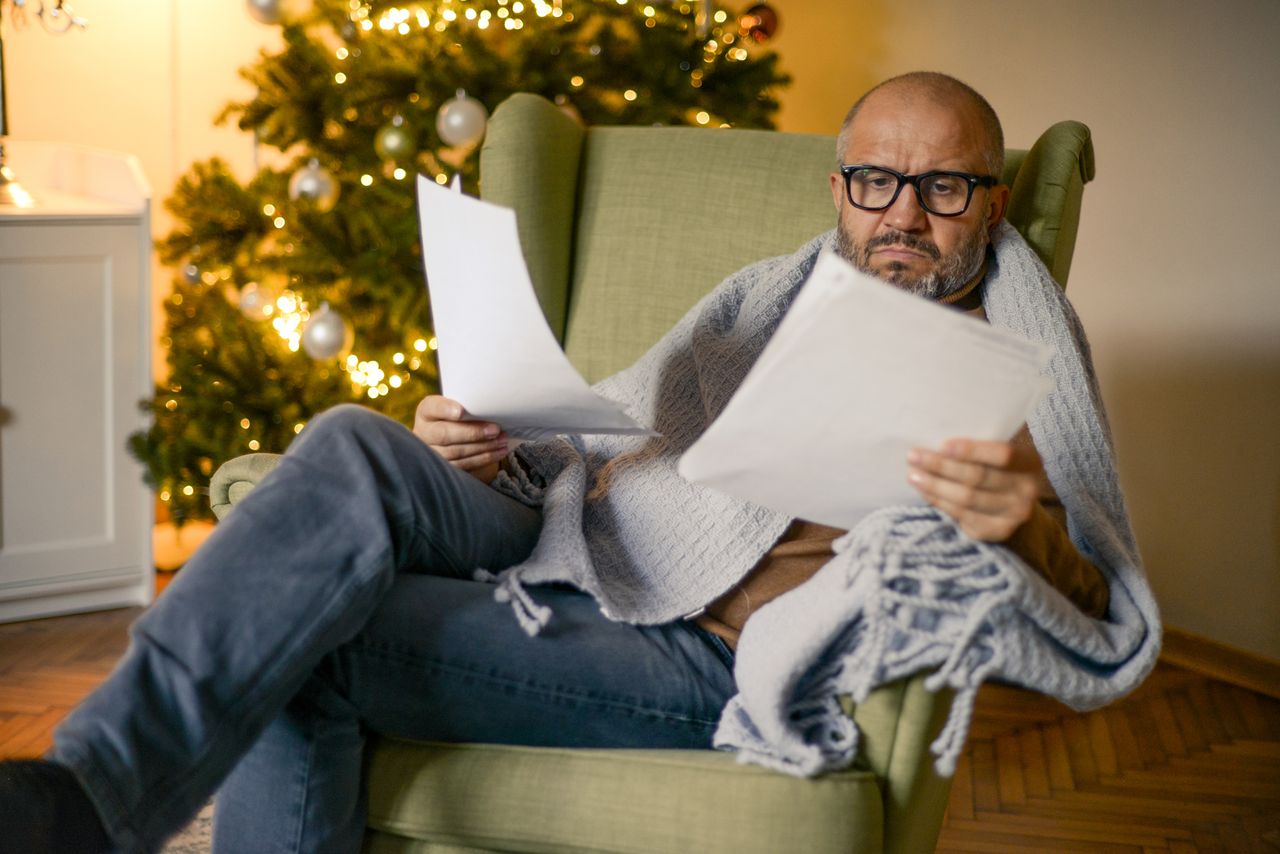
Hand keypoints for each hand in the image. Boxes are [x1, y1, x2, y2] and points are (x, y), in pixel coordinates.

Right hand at [413, 395, 507, 482]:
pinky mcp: (444, 468)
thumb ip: (467, 405)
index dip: (446, 410)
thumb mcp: (458, 405)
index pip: (432, 408)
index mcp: (426, 411)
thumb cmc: (458, 416)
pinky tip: (498, 452)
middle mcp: (423, 433)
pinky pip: (463, 465)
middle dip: (472, 433)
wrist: (453, 433)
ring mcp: (431, 453)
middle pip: (444, 435)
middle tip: (494, 430)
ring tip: (501, 441)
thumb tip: (490, 408)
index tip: (461, 411)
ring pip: (456, 452)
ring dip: (483, 447)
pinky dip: (484, 459)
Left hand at [906, 437, 1041, 541]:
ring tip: (913, 474)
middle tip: (914, 456)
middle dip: (941, 466)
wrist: (1015, 504)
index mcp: (1029, 462)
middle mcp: (1026, 491)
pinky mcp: (995, 532)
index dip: (972, 450)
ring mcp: (1012, 515)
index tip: (943, 444)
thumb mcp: (999, 451)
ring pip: (966, 499)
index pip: (1003, 455)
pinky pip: (961, 515)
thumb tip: (938, 432)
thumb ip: (982, 442)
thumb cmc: (998, 468)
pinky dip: (938, 501)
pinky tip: (924, 490)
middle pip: (977, 478)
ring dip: (934, 485)